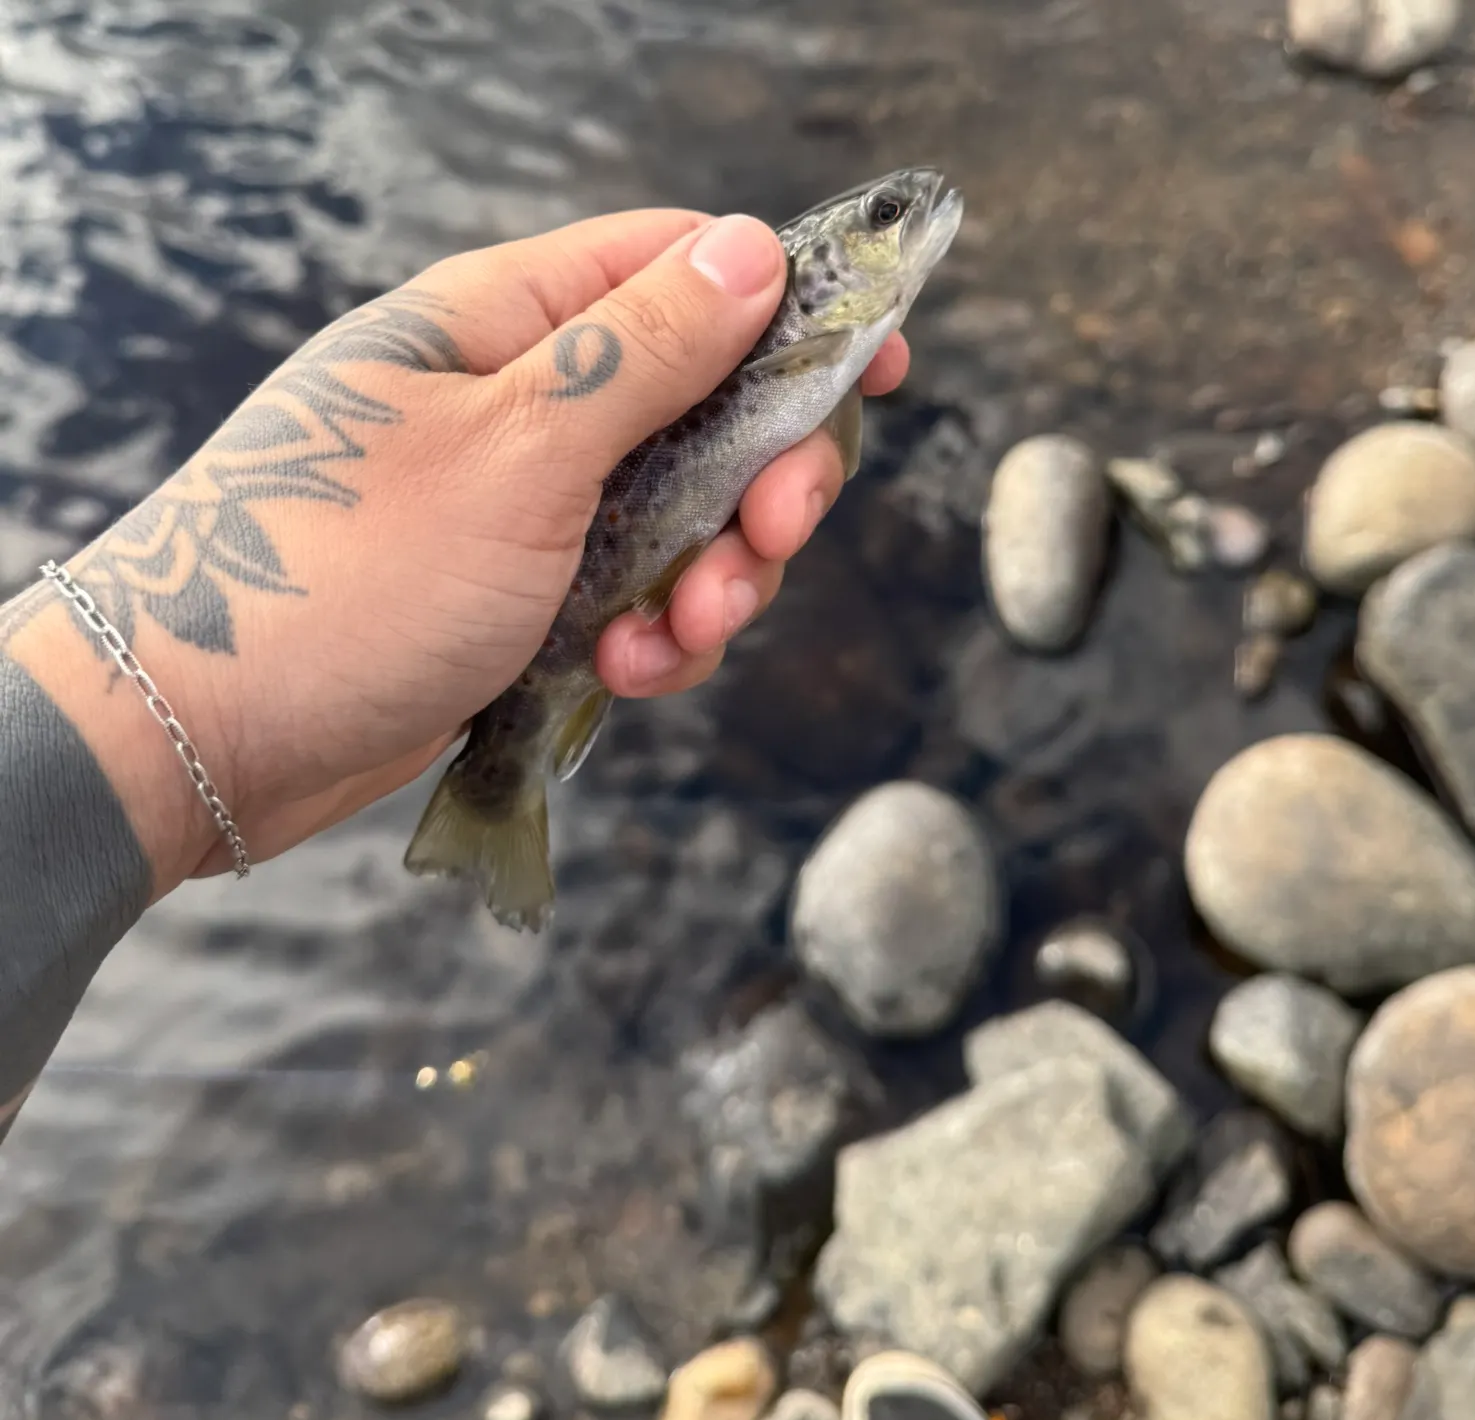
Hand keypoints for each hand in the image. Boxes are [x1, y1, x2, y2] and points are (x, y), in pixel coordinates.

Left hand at [27, 209, 907, 895]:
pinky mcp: (532, 593)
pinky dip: (655, 638)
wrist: (218, 736)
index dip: (791, 306)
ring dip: (710, 582)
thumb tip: (754, 251)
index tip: (878, 361)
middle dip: (761, 482)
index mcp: (508, 322)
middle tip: (768, 538)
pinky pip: (639, 596)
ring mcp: (532, 504)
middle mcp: (527, 402)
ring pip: (687, 518)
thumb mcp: (515, 452)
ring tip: (670, 639)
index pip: (681, 268)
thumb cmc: (344, 577)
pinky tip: (624, 676)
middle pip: (709, 406)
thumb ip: (644, 352)